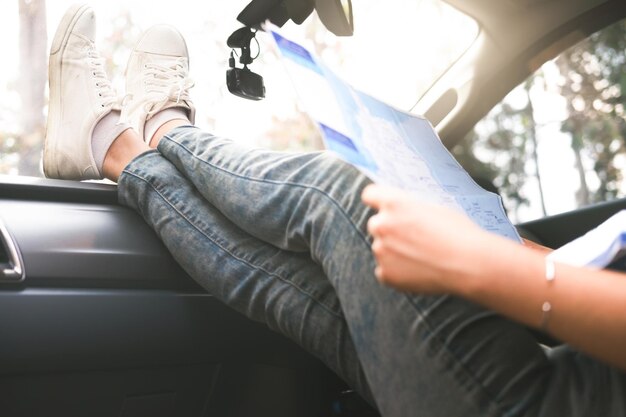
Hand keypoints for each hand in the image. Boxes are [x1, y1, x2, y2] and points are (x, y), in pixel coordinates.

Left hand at [362, 184, 493, 293]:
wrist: (469, 264)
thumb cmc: (459, 233)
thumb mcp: (434, 207)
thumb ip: (410, 207)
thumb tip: (403, 211)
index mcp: (394, 204)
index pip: (370, 194)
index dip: (377, 201)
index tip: (383, 206)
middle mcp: (382, 225)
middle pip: (376, 224)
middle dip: (390, 229)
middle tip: (412, 238)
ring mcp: (381, 251)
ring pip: (381, 248)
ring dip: (394, 251)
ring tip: (422, 257)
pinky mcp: (385, 274)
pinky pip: (385, 270)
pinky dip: (397, 272)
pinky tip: (418, 271)